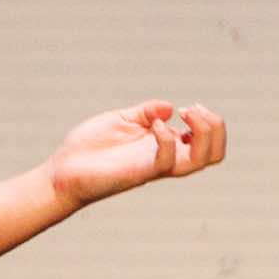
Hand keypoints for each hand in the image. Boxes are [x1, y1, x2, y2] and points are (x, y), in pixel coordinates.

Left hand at [46, 99, 226, 210]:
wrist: (63, 170)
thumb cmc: (89, 148)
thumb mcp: (121, 120)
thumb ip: (145, 112)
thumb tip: (170, 106)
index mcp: (164, 146)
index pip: (207, 143)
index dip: (210, 123)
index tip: (190, 106)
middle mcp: (165, 158)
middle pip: (216, 155)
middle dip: (215, 127)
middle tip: (192, 110)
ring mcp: (154, 167)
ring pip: (201, 162)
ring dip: (203, 133)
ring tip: (184, 113)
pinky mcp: (139, 173)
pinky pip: (167, 161)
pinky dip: (167, 139)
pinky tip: (155, 125)